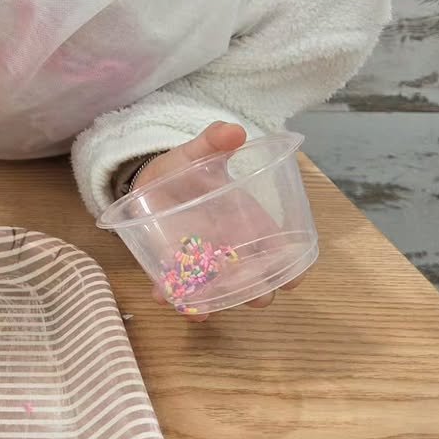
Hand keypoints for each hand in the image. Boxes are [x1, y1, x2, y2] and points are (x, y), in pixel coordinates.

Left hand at [134, 122, 308, 318]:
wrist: (147, 179)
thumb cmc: (182, 170)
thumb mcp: (196, 153)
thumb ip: (214, 141)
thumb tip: (236, 131)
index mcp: (247, 223)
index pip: (280, 253)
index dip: (291, 270)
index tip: (290, 281)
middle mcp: (231, 249)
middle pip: (255, 282)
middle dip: (255, 293)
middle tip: (249, 296)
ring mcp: (203, 262)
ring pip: (217, 293)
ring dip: (210, 303)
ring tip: (198, 307)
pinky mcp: (175, 268)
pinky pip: (177, 290)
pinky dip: (172, 297)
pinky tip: (161, 295)